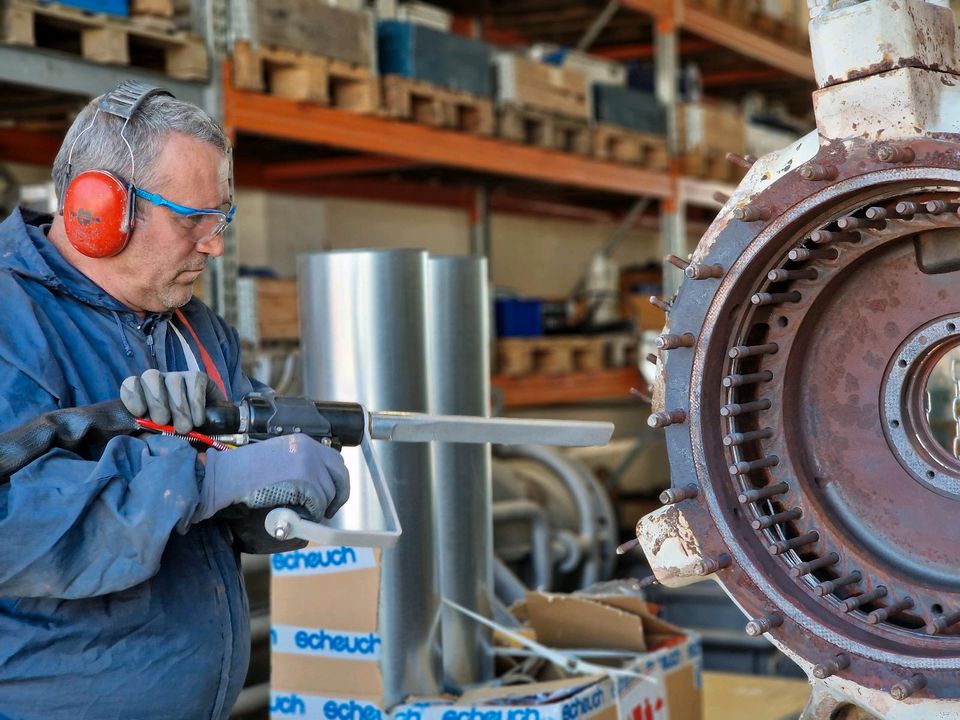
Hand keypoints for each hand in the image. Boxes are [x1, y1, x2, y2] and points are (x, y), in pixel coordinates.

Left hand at [120, 369, 225, 433]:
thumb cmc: (180, 438)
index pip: (130, 384)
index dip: (133, 396)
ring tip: (184, 428)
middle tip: (164, 423)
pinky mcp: (198, 377)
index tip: (140, 413)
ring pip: (174, 380)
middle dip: (157, 403)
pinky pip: (195, 383)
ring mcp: (179, 377)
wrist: (213, 435)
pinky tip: (198, 420)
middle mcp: (159, 382)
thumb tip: (144, 436)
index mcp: (143, 395)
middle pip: (151, 377)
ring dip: (178, 406)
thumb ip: (150, 436)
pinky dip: (196, 404)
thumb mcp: (161, 439)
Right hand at [196, 433, 349, 522]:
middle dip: (338, 494)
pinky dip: (312, 514)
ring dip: (319, 507)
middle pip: (340, 474)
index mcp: (303, 442)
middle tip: (328, 509)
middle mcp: (310, 450)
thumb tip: (316, 482)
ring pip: (329, 492)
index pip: (334, 459)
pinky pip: (318, 504)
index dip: (336, 479)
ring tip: (303, 513)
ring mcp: (308, 465)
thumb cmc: (243, 472)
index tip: (332, 492)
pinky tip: (298, 515)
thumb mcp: (277, 458)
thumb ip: (298, 465)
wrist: (226, 476)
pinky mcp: (305, 482)